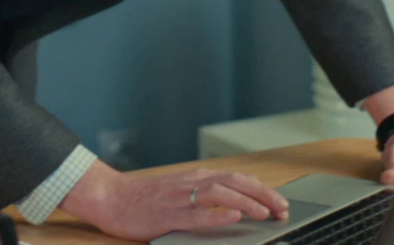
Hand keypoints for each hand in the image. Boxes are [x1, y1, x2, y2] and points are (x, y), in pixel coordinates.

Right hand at [60, 159, 289, 240]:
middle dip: (263, 195)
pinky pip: (196, 213)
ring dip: (246, 202)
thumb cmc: (145, 198)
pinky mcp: (167, 214)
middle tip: (282, 208)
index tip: (279, 202)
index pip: (238, 179)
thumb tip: (235, 204)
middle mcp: (192, 183)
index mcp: (197, 177)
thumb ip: (205, 194)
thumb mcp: (180, 190)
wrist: (111, 197)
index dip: (262, 189)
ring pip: (219, 194)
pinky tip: (232, 217)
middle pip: (235, 182)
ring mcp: (180, 198)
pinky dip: (217, 214)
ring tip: (265, 212)